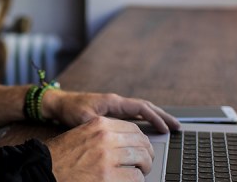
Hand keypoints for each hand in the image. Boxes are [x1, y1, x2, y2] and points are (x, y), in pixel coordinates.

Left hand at [43, 90, 180, 132]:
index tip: (166, 128)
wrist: (58, 103)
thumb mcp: (84, 119)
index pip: (141, 108)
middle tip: (177, 126)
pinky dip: (145, 119)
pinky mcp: (111, 110)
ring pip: (141, 109)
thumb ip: (100, 125)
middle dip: (162, 116)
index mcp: (113, 102)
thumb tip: (115, 134)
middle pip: (146, 107)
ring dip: (155, 117)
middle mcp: (116, 101)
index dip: (155, 118)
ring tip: (169, 127)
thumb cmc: (70, 110)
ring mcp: (114, 105)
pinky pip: (133, 114)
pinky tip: (149, 127)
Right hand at [46, 116, 152, 180]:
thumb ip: (102, 136)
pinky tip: (129, 181)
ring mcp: (107, 157)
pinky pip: (135, 177)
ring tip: (139, 174)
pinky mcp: (108, 176)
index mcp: (99, 125)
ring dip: (144, 168)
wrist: (42, 169)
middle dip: (146, 155)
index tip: (143, 149)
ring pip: (141, 159)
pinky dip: (137, 180)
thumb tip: (125, 144)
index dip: (141, 141)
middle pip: (141, 143)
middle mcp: (105, 137)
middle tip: (145, 164)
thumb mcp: (81, 135)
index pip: (133, 129)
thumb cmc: (59, 156)